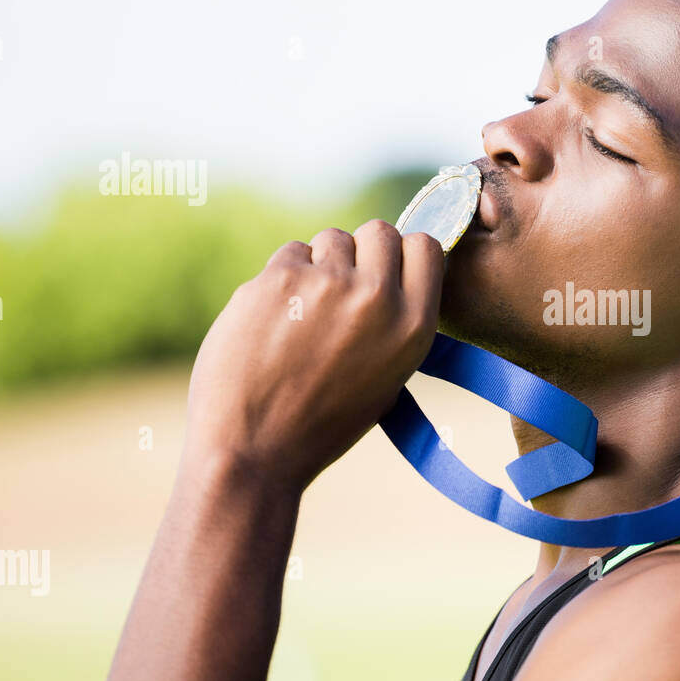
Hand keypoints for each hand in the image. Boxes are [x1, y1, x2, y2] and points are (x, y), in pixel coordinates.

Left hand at [181, 221, 443, 493]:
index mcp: (414, 327)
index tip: (387, 270)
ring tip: (304, 314)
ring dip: (321, 264)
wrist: (253, 449)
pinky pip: (289, 254)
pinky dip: (283, 279)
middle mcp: (377, 297)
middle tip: (342, 288)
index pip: (426, 246)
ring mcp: (326, 283)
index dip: (404, 255)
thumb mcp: (388, 378)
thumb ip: (394, 321)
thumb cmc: (321, 423)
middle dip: (363, 253)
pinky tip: (274, 320)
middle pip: (380, 232)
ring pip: (331, 239)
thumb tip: (386, 273)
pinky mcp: (278, 279)